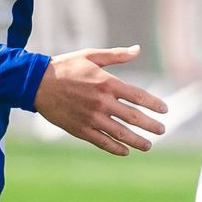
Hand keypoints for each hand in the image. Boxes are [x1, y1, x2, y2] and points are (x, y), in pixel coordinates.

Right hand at [33, 44, 167, 153]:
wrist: (36, 83)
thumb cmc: (65, 66)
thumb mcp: (91, 55)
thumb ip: (116, 55)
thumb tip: (138, 49)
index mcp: (107, 83)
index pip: (138, 96)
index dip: (154, 104)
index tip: (165, 110)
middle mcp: (102, 102)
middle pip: (133, 117)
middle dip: (151, 126)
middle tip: (162, 131)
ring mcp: (91, 117)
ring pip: (120, 133)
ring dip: (137, 141)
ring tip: (148, 146)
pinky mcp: (80, 129)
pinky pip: (102, 141)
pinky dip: (115, 148)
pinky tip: (125, 151)